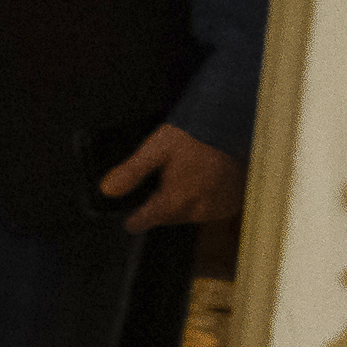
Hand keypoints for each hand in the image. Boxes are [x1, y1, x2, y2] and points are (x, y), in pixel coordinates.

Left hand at [98, 124, 243, 229]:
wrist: (238, 124)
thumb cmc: (197, 132)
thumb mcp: (157, 148)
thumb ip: (131, 172)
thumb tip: (108, 189)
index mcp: (176, 201)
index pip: (146, 222)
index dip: (135, 220)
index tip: (131, 221)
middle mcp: (198, 211)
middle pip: (169, 217)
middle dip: (163, 204)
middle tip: (166, 180)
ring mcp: (219, 208)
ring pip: (191, 214)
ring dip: (185, 201)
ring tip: (189, 174)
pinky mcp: (234, 202)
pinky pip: (213, 208)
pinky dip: (206, 198)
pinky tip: (206, 179)